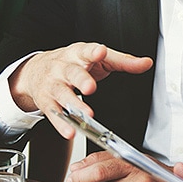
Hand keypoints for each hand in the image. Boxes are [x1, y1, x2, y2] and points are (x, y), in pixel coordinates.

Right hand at [9, 42, 152, 137]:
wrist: (36, 70)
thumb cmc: (73, 62)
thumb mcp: (98, 58)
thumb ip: (123, 61)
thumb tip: (146, 63)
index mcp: (79, 54)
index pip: (87, 51)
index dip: (94, 52)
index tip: (101, 52)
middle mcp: (64, 68)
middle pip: (73, 73)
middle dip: (82, 80)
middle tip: (91, 87)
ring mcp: (53, 85)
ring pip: (63, 94)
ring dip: (75, 105)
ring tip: (86, 114)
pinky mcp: (47, 101)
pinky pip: (54, 113)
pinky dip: (61, 124)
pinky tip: (70, 131)